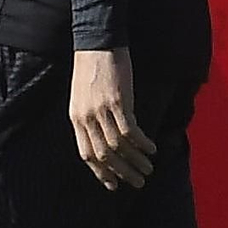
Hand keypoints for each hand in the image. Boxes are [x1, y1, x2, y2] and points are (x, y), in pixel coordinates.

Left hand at [68, 48, 155, 190]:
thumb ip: (90, 117)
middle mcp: (86, 117)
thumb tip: (104, 138)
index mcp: (75, 117)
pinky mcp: (118, 102)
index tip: (113, 185)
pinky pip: (130, 131)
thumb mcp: (82, 96)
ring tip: (148, 169)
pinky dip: (142, 144)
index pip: (86, 153)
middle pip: (103, 155)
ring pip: (119, 147)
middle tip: (138, 183)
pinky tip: (152, 149)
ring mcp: (101, 110)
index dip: (101, 172)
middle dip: (122, 173)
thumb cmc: (91, 68)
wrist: (96, 42)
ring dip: (136, 161)